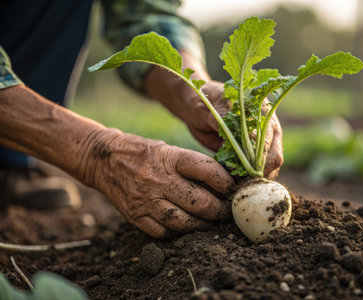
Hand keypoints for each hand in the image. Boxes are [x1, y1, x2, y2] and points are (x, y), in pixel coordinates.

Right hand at [90, 133, 234, 237]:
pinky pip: (163, 232)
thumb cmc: (143, 153)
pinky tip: (186, 227)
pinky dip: (179, 232)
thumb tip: (222, 184)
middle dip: (220, 210)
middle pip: (199, 202)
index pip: (206, 170)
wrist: (103, 159)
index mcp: (169, 158)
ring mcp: (145, 200)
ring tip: (211, 222)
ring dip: (203, 225)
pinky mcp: (135, 216)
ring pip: (184, 222)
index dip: (226, 182)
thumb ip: (191, 166)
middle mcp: (158, 179)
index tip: (234, 189)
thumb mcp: (168, 150)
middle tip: (227, 211)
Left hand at [144, 51, 282, 178]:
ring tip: (232, 183)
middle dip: (257, 172)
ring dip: (251, 179)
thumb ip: (224, 118)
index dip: (256, 157)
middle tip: (237, 181)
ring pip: (267, 170)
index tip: (240, 169)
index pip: (267, 140)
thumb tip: (238, 138)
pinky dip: (244, 181)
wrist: (197, 107)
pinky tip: (230, 181)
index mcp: (264, 112)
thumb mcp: (211, 105)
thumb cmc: (204, 100)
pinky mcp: (250, 156)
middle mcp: (268, 129)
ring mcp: (261, 144)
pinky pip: (254, 173)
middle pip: (274, 158)